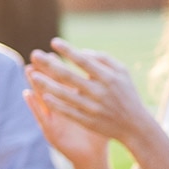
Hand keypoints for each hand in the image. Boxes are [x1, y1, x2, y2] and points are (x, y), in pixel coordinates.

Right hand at [24, 65, 110, 168]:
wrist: (92, 156)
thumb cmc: (99, 133)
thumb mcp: (99, 111)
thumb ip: (100, 94)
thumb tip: (104, 74)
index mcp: (73, 102)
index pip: (64, 81)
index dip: (58, 67)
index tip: (54, 51)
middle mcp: (60, 108)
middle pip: (51, 86)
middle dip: (44, 71)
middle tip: (36, 55)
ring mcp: (53, 118)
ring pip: (42, 98)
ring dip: (34, 84)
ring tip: (28, 70)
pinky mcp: (49, 130)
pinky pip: (40, 115)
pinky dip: (33, 105)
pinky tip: (26, 94)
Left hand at [26, 40, 155, 152]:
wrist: (136, 126)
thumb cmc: (126, 94)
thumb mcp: (122, 73)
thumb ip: (104, 59)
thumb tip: (82, 51)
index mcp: (109, 78)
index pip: (84, 61)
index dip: (68, 51)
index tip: (53, 42)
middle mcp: (100, 92)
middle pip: (69, 76)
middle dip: (50, 64)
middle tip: (35, 54)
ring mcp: (93, 108)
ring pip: (65, 94)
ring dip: (46, 84)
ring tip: (32, 74)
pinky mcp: (88, 121)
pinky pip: (68, 111)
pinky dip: (56, 104)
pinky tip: (43, 95)